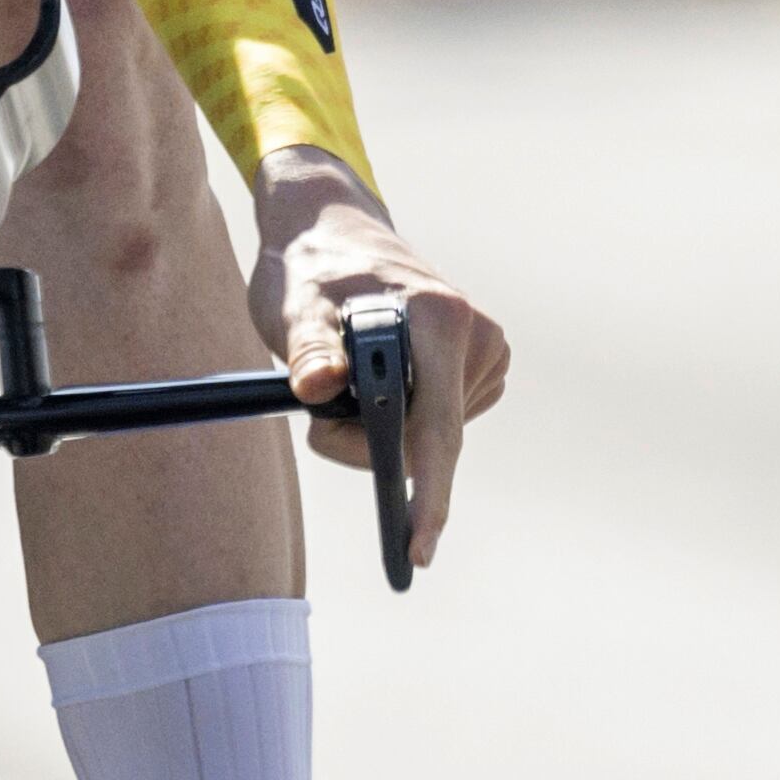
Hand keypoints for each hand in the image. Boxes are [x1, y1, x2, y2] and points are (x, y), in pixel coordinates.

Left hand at [248, 147, 509, 572]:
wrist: (333, 229)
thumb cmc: (311, 269)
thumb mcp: (294, 305)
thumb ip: (307, 348)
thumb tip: (316, 387)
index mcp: (441, 320)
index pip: (438, 430)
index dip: (428, 497)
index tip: (417, 551)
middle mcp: (477, 336)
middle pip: (429, 442)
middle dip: (369, 447)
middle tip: (317, 418)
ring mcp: (485, 352)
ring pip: (432, 438)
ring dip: (381, 433)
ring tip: (343, 380)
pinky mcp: (480, 365)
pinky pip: (438, 423)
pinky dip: (401, 420)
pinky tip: (378, 380)